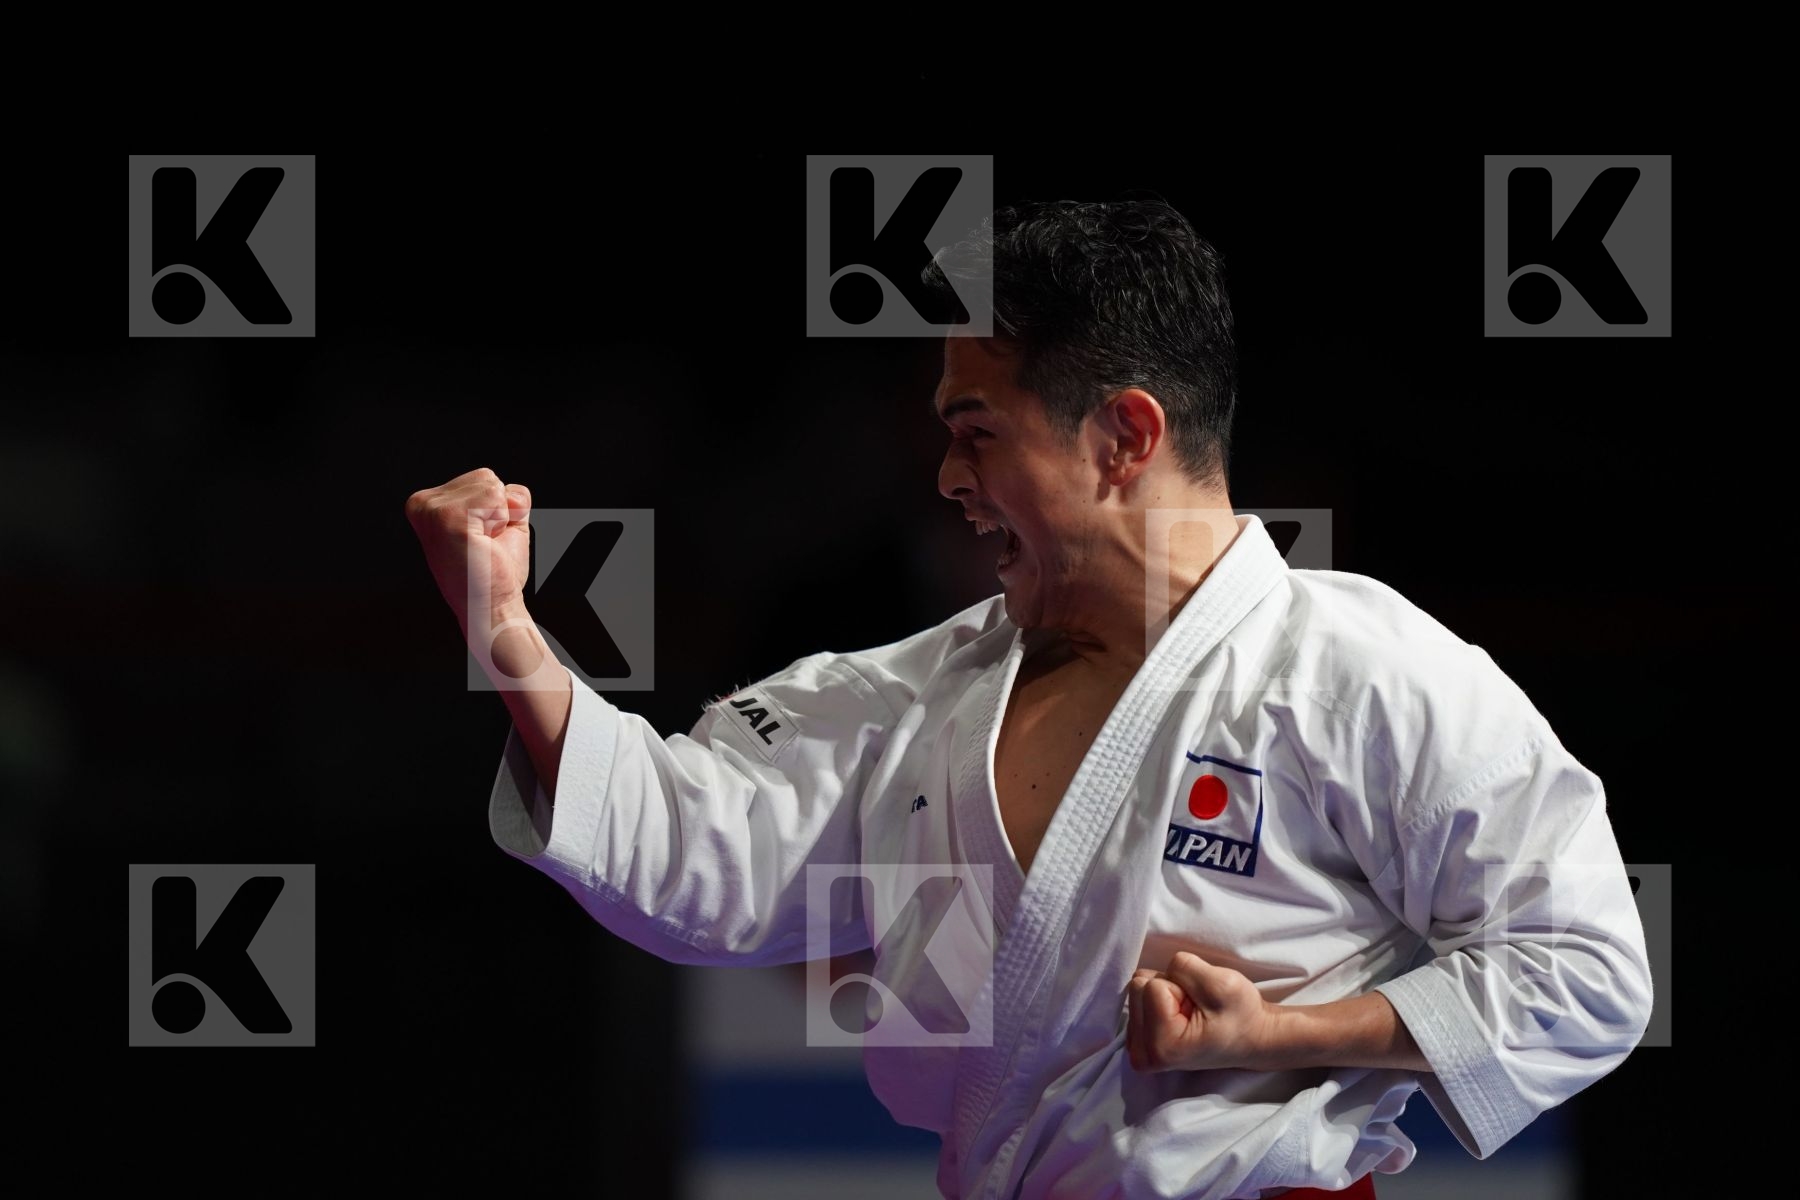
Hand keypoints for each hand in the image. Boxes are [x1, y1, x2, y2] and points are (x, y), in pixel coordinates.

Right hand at [404, 467, 532, 630]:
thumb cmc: (495, 570)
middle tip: (484, 545)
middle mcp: (422, 503)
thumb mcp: (502, 522)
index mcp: (427, 503)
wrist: (492, 606)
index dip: (497, 510)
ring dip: (501, 519)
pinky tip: (483, 544)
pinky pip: (495, 497)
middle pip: (488, 478)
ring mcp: (432, 510)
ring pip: (493, 486)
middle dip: (500, 511)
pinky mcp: (447, 518)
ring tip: (482, 545)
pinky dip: (502, 522)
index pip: (484, 478)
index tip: (480, 540)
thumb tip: (510, 494)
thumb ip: (506, 495)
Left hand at [1125, 950, 1277, 1072]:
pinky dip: (1160, 1001)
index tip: (1201, 1006)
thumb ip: (1184, 968)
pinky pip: (1138, 999)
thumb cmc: (1241, 1015)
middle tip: (1196, 1008)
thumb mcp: (1221, 983)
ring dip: (1166, 994)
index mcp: (1162, 1046)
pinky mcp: (1139, 1041)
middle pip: (1138, 987)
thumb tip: (1153, 973)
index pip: (1151, 986)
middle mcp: (1142, 1054)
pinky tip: (1180, 1016)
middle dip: (1170, 988)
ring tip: (1191, 1012)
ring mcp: (1138, 1050)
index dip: (1181, 987)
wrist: (1252, 1037)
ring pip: (1137, 990)